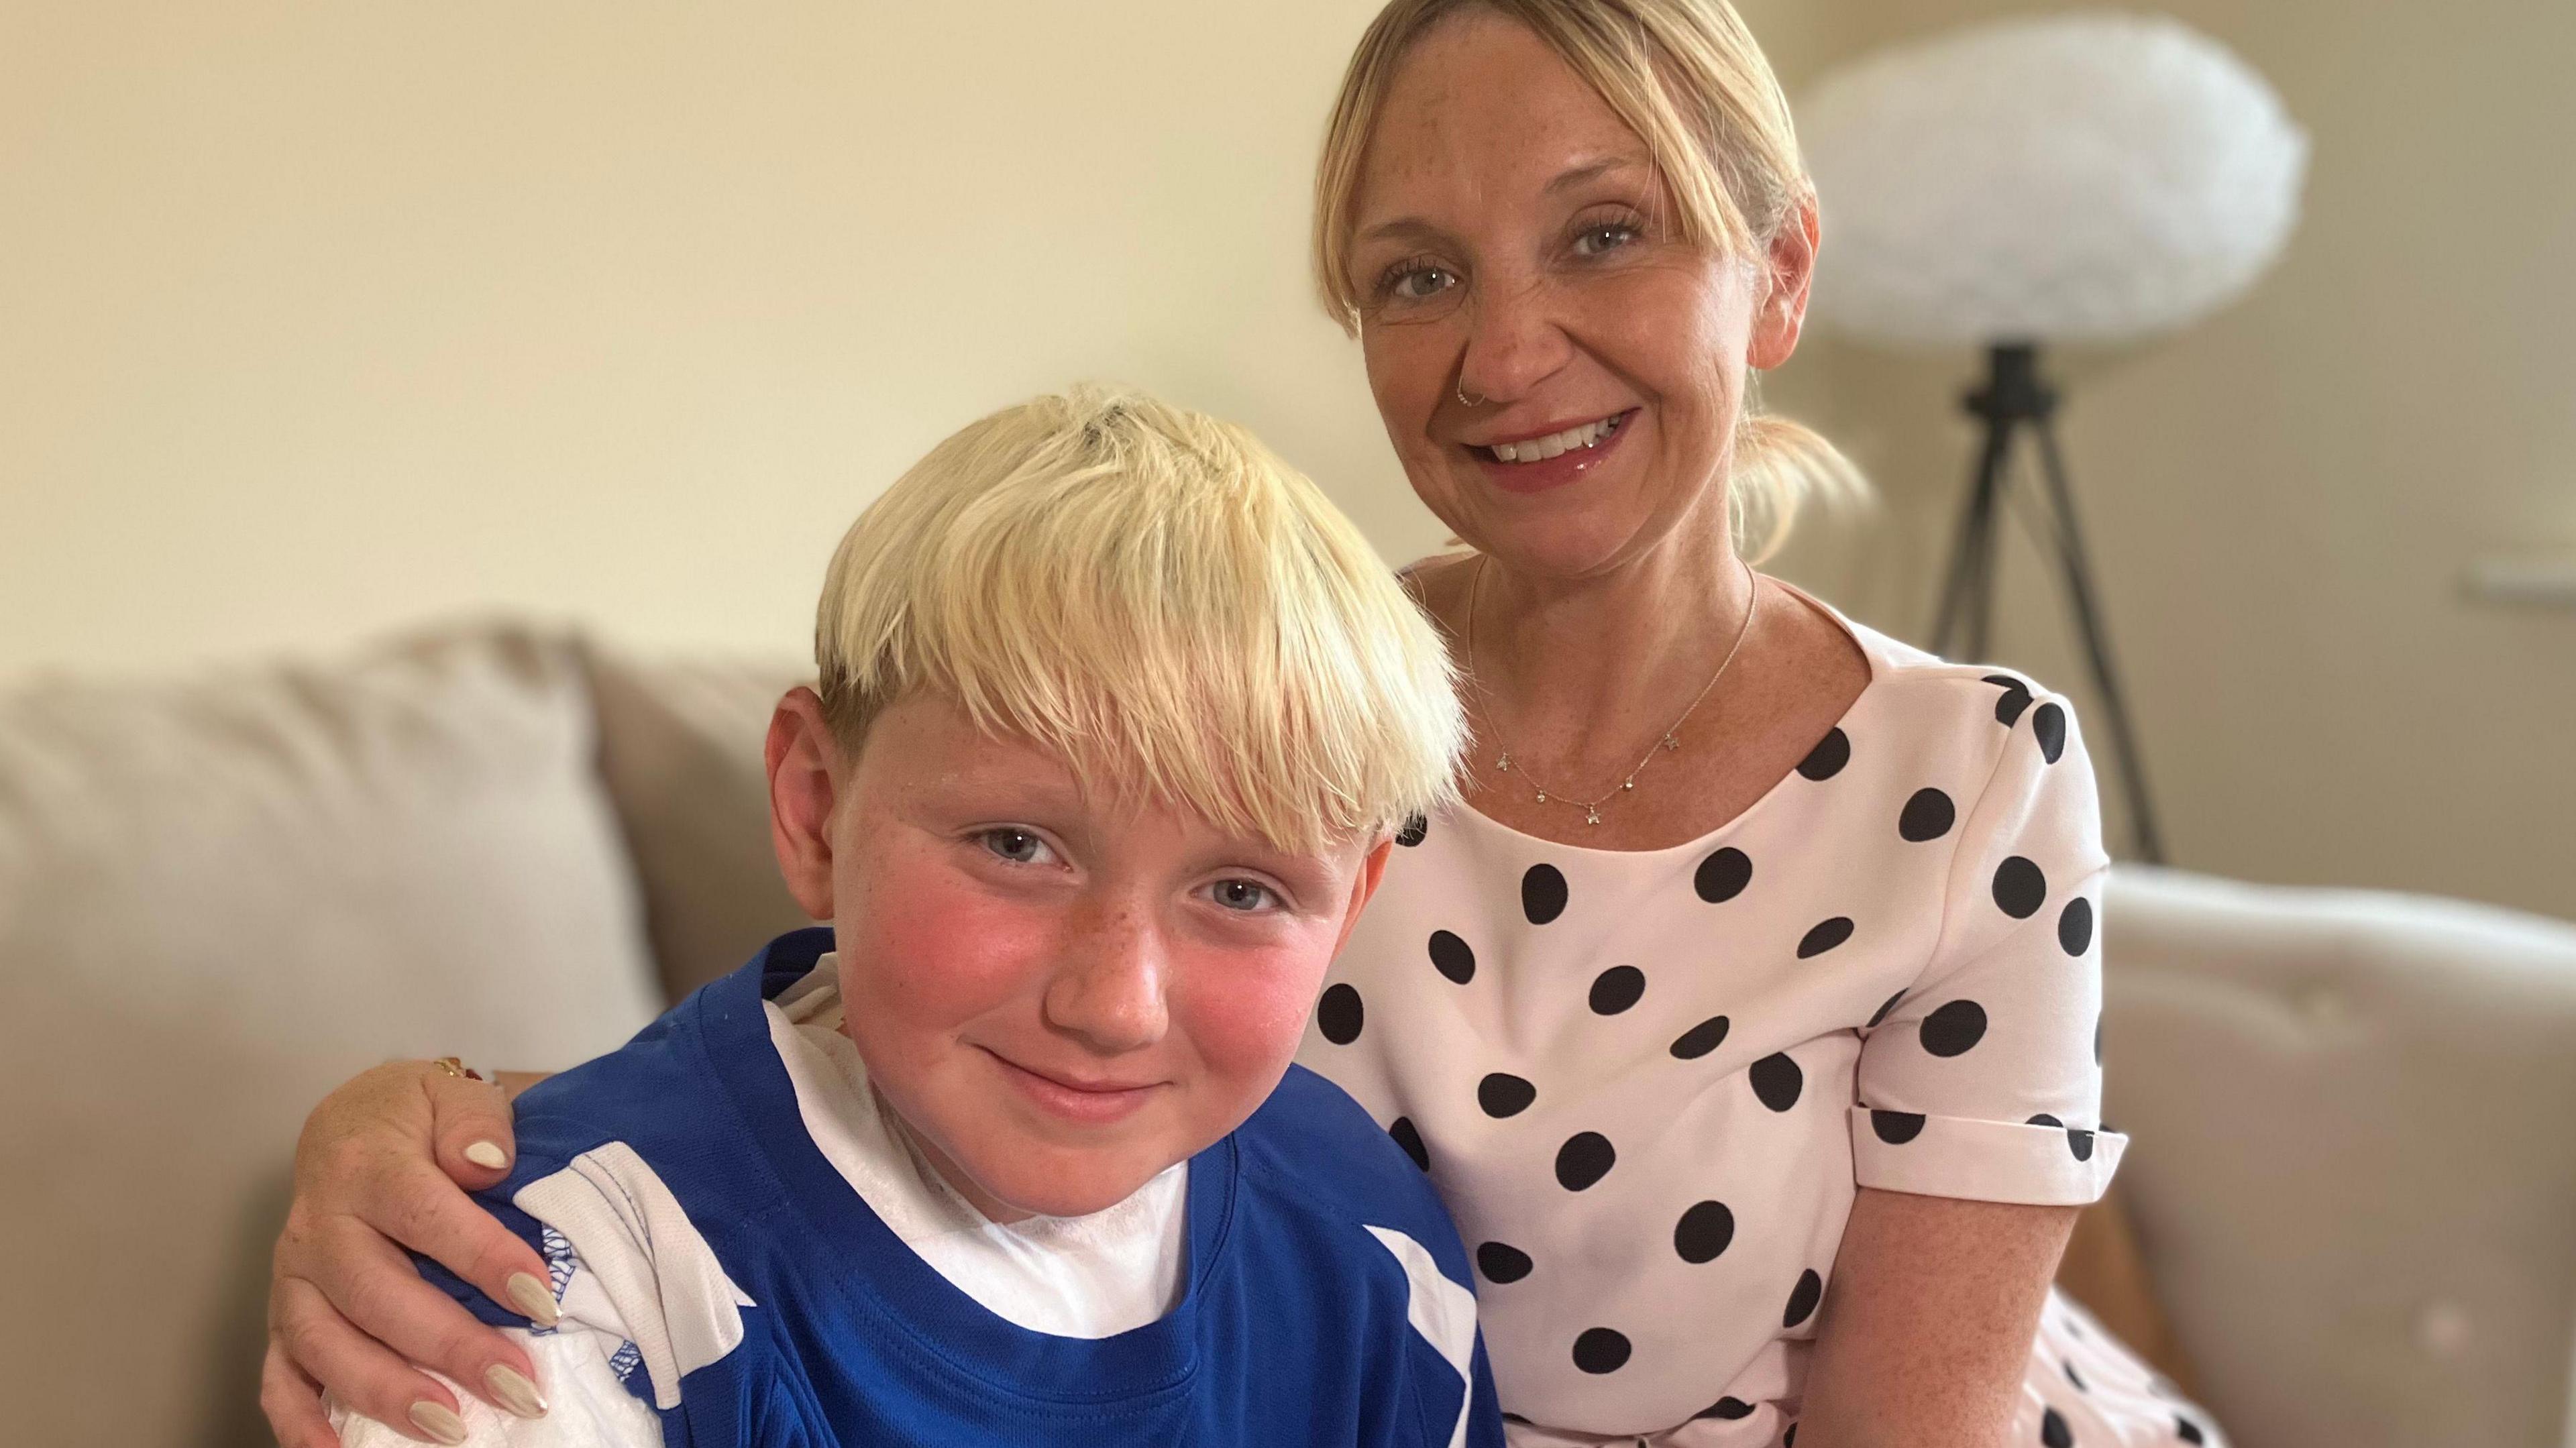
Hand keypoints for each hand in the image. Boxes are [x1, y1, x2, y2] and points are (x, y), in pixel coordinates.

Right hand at [262, 1061, 553, 1446]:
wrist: (349, 1125)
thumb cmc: (415, 1119)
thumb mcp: (452, 1093)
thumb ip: (474, 1121)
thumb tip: (487, 1163)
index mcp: (365, 1166)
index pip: (423, 1213)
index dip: (482, 1258)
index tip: (542, 1299)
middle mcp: (318, 1226)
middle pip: (375, 1293)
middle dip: (449, 1346)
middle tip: (517, 1385)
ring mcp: (293, 1277)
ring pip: (324, 1342)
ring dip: (386, 1392)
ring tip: (452, 1427)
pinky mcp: (281, 1315)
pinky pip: (279, 1376)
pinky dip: (301, 1422)